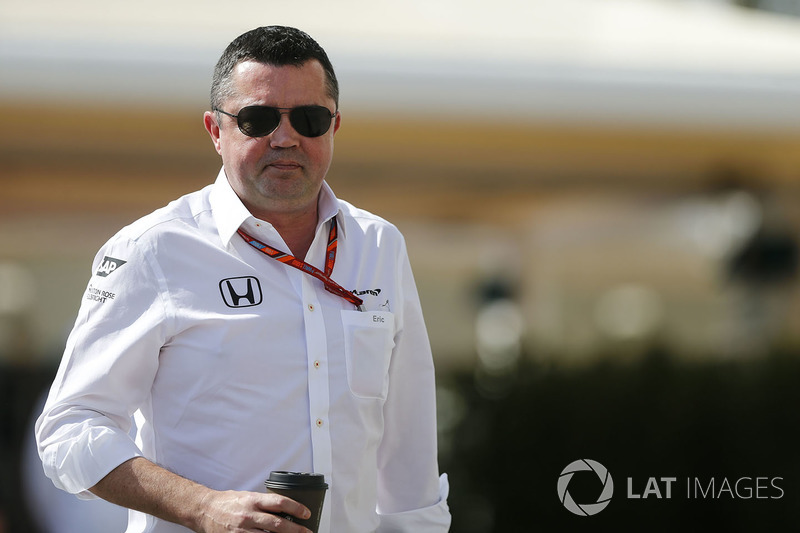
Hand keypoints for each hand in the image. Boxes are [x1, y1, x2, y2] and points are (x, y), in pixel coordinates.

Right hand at [197, 489, 312, 532]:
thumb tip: (284, 509)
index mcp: (253, 500)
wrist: (205, 510)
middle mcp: (249, 515)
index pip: (280, 502)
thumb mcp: (248, 496)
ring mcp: (242, 530)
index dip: (296, 508)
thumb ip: (264, 503)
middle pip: (278, 524)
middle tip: (307, 532)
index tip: (306, 513)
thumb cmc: (228, 502)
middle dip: (296, 530)